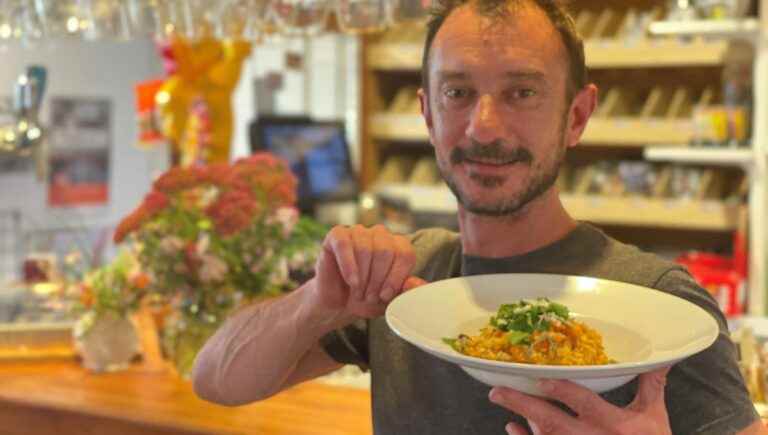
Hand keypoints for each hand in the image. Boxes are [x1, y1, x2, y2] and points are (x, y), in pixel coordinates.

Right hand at [311, 224, 426, 318]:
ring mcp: (358, 232)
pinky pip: (344, 245)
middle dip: (377, 280)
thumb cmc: (366, 298)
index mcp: (397, 245)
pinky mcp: (337, 235)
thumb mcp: (390, 300)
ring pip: (365, 249)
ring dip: (362, 277)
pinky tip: (351, 281)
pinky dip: (349, 266)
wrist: (338, 304)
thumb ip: (406, 291)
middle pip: (386, 251)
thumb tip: (416, 284)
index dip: (396, 278)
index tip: (386, 295)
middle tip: (370, 296)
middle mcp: (380, 234)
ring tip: (359, 292)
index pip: (405, 254)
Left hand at [489, 366, 672, 434]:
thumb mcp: (654, 418)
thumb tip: (659, 357)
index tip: (542, 379)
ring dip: (523, 420)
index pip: (585, 404)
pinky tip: (512, 427)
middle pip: (552, 423)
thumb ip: (651, 386)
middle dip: (524, 405)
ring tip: (503, 400)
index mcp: (616, 425)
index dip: (563, 391)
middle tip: (497, 392)